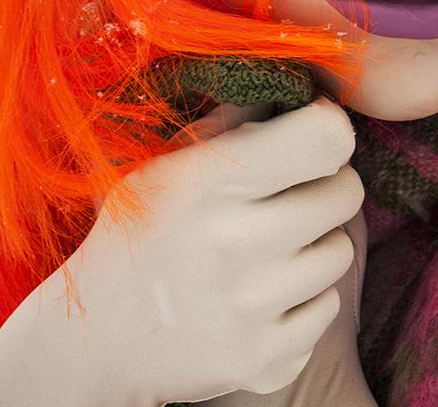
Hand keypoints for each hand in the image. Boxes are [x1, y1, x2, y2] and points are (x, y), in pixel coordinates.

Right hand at [49, 96, 367, 405]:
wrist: (91, 343)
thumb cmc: (139, 235)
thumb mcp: (166, 164)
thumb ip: (235, 117)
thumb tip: (303, 77)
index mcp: (207, 182)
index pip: (327, 138)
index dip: (327, 131)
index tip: (308, 137)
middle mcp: (232, 243)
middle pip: (346, 193)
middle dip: (325, 187)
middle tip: (285, 197)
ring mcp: (249, 309)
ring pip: (339, 253)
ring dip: (313, 246)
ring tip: (266, 249)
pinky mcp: (262, 361)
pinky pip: (325, 310)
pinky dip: (301, 303)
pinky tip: (258, 297)